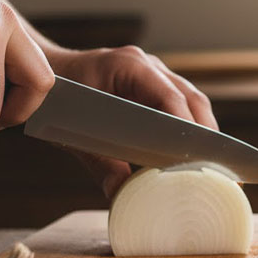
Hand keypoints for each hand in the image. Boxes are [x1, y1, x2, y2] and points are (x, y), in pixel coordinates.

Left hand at [48, 45, 217, 197]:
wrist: (44, 76)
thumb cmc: (57, 99)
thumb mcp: (74, 132)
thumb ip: (99, 162)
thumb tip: (120, 192)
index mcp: (128, 66)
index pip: (170, 96)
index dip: (187, 126)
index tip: (198, 154)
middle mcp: (147, 65)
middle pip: (190, 98)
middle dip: (204, 131)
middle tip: (213, 165)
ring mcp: (154, 72)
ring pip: (192, 99)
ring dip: (202, 128)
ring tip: (212, 161)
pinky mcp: (155, 85)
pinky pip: (182, 103)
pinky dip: (191, 125)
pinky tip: (195, 150)